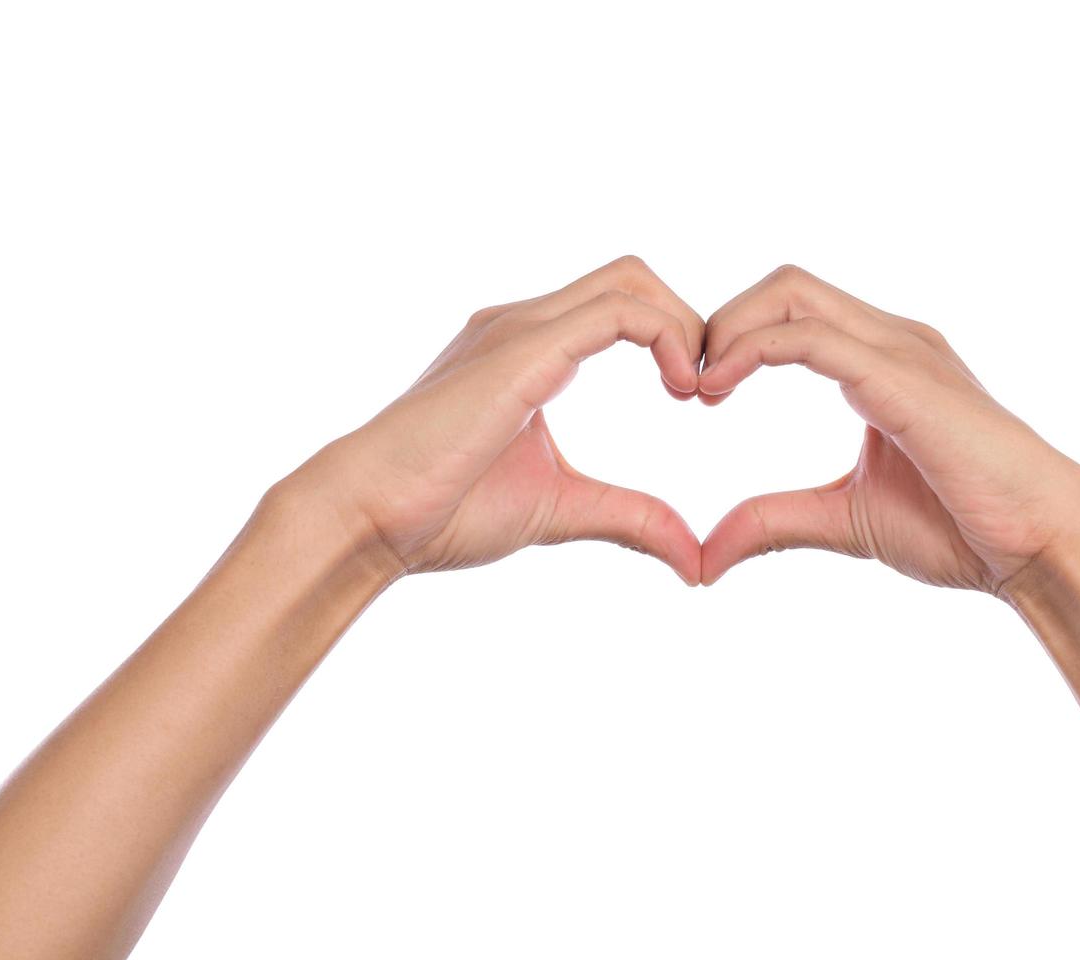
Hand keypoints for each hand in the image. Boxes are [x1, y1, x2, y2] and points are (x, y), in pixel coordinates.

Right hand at [284, 256, 705, 584]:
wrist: (371, 516)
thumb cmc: (444, 511)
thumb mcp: (562, 509)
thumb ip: (629, 518)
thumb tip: (693, 562)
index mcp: (529, 350)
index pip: (620, 304)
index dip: (675, 336)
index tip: (696, 397)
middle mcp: (523, 324)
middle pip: (632, 277)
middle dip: (689, 322)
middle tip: (708, 390)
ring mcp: (519, 328)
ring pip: (630, 280)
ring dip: (685, 326)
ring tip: (696, 391)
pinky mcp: (524, 349)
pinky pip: (616, 311)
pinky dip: (667, 336)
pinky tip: (680, 389)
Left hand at [696, 265, 1079, 593]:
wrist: (1042, 546)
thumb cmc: (965, 529)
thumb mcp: (844, 520)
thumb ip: (774, 522)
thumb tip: (705, 556)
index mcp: (880, 361)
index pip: (789, 310)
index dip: (731, 338)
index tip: (695, 393)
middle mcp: (891, 340)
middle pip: (783, 285)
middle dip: (721, 321)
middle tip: (687, 385)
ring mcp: (900, 350)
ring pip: (790, 294)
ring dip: (727, 330)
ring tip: (698, 389)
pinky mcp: (902, 378)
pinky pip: (811, 338)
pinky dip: (754, 350)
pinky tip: (721, 389)